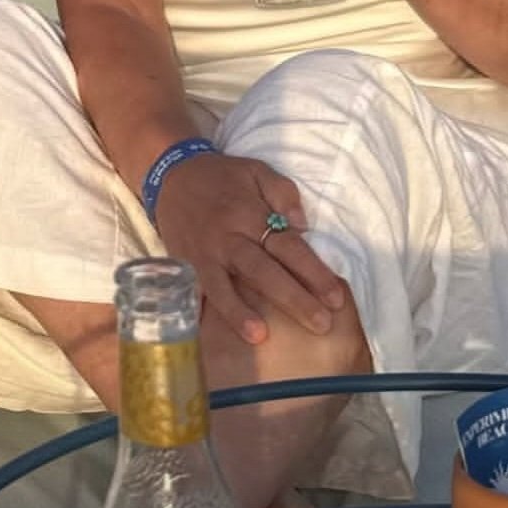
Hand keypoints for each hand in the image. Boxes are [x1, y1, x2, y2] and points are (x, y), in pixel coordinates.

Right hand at [154, 150, 346, 343]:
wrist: (171, 175)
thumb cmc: (221, 177)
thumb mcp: (256, 170)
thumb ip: (283, 193)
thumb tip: (302, 227)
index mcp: (250, 213)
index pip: (288, 246)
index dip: (313, 272)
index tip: (336, 298)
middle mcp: (229, 237)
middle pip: (264, 271)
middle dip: (294, 298)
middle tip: (322, 324)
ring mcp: (205, 254)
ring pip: (226, 285)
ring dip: (242, 311)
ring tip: (262, 336)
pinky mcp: (186, 266)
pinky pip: (199, 291)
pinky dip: (210, 311)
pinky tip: (217, 333)